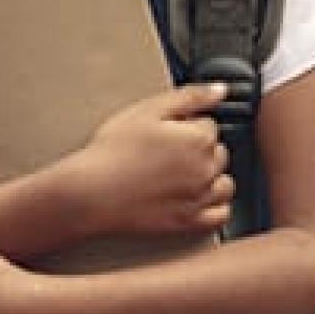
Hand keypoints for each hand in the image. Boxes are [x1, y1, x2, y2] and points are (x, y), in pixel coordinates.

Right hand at [65, 82, 234, 239]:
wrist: (91, 193)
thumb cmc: (113, 152)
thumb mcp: (148, 110)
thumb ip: (190, 97)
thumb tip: (220, 90)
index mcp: (199, 140)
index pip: (210, 125)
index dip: (186, 124)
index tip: (166, 132)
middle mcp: (205, 170)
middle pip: (218, 153)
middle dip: (199, 149)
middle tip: (167, 152)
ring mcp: (199, 199)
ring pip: (223, 183)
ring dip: (210, 176)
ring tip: (180, 174)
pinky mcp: (189, 223)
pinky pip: (220, 214)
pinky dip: (214, 205)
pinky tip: (196, 197)